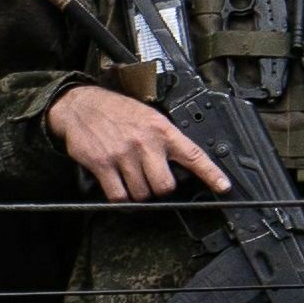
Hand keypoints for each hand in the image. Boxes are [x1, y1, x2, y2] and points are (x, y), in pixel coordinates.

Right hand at [48, 81, 229, 202]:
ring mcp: (123, 155)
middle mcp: (145, 142)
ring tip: (132, 177)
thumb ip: (165, 138)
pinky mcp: (103, 165)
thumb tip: (181, 164)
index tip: (223, 187)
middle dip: (160, 188)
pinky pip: (119, 196)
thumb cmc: (116, 111)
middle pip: (165, 186)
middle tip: (152, 179)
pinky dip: (120, 197)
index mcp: (161, 129)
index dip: (211, 174)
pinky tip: (119, 186)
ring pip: (142, 194)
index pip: (193, 155)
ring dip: (138, 192)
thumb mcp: (148, 116)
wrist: (80, 105)